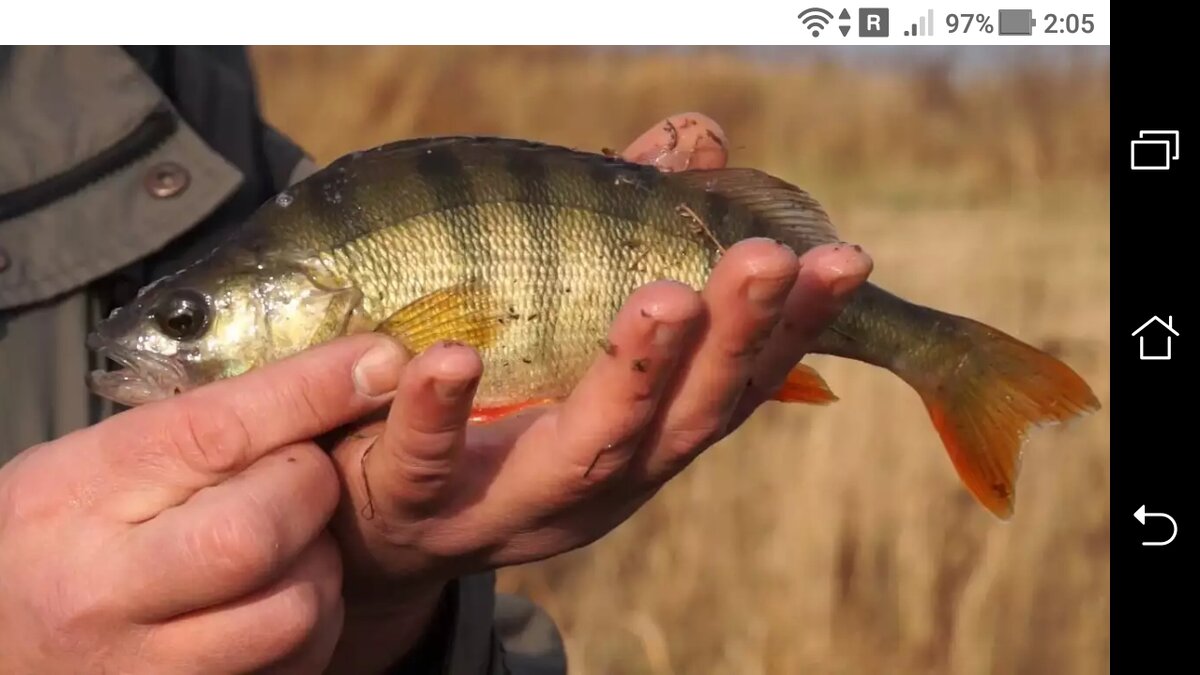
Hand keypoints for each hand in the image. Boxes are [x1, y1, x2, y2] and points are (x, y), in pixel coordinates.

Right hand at [0, 336, 404, 673]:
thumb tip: (332, 378)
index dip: (312, 391)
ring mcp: (147, 668)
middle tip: (301, 480)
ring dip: (320, 569)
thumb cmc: (46, 544)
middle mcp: (104, 591)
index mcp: (77, 496)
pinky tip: (278, 600)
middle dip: (309, 491)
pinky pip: (294, 666)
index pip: (215, 432)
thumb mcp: (88, 467)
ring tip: (291, 549)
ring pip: (292, 613)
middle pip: (256, 534)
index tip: (376, 362)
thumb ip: (191, 431)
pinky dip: (310, 627)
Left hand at [323, 113, 874, 670]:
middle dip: (733, 339)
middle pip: (683, 417)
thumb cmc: (496, 412)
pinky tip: (452, 357)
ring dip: (632, 375)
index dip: (794, 329)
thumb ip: (628, 231)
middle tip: (765, 259)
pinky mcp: (414, 503)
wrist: (381, 531)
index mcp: (644, 437)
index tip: (843, 259)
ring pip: (585, 451)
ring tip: (665, 301)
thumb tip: (698, 137)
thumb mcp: (569, 335)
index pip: (734, 383)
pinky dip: (442, 413)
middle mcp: (601, 478)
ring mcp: (509, 499)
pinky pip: (425, 462)